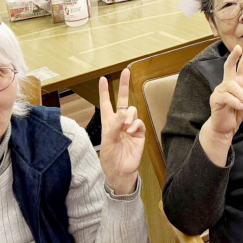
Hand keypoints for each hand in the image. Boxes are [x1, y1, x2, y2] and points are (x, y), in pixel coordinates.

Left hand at [98, 69, 145, 194]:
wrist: (121, 171)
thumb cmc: (110, 158)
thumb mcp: (107, 142)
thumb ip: (114, 126)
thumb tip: (123, 113)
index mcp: (108, 123)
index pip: (106, 103)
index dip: (105, 91)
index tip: (103, 79)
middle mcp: (120, 122)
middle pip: (123, 100)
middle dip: (124, 85)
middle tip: (125, 71)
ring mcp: (131, 127)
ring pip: (132, 111)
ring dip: (129, 115)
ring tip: (127, 126)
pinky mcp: (140, 133)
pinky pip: (139, 122)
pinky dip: (136, 124)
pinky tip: (132, 131)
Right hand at [206, 42, 242, 137]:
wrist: (225, 128)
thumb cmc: (236, 114)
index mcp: (236, 84)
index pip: (241, 68)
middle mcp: (227, 84)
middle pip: (229, 67)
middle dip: (234, 56)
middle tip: (238, 48)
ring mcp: (220, 91)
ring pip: (232, 86)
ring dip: (242, 95)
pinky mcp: (215, 99)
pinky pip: (227, 97)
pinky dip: (236, 102)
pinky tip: (240, 107)